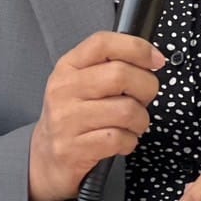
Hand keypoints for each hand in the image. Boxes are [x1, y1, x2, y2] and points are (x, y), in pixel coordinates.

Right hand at [29, 31, 165, 200]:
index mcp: (68, 67)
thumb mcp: (82, 82)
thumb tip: (152, 58)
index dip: (137, 48)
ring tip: (133, 124)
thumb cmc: (74, 116)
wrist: (43, 158)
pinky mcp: (72, 149)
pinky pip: (119, 139)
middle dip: (147, 88)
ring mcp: (66, 120)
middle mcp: (64, 89)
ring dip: (141, 120)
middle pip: (121, 75)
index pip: (103, 42)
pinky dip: (130, 141)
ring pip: (126, 110)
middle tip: (144, 99)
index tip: (156, 60)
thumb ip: (110, 65)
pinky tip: (122, 141)